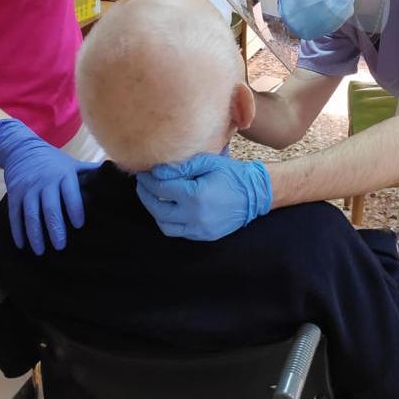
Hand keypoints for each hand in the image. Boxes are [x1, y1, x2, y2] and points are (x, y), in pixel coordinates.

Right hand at [0, 119, 101, 254]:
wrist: (22, 148)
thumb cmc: (54, 161)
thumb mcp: (73, 164)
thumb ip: (91, 173)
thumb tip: (119, 177)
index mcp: (64, 175)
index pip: (70, 193)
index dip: (74, 208)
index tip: (78, 225)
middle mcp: (45, 182)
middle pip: (49, 207)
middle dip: (54, 227)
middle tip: (60, 246)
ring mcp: (28, 188)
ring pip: (30, 213)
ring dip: (34, 234)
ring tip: (40, 251)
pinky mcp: (14, 194)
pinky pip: (15, 214)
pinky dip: (17, 230)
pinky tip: (21, 245)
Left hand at [135, 153, 272, 240]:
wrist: (255, 194)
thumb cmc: (232, 174)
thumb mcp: (208, 162)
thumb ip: (182, 166)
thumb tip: (157, 171)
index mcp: (195, 195)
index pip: (161, 188)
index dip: (148, 179)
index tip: (143, 172)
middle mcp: (195, 216)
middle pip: (157, 208)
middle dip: (146, 194)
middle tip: (142, 183)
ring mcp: (199, 229)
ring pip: (165, 225)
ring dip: (154, 211)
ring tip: (152, 197)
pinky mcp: (204, 236)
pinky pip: (178, 231)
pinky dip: (168, 221)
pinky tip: (168, 209)